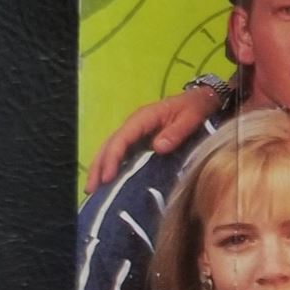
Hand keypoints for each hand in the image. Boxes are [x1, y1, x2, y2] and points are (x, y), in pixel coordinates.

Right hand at [84, 87, 225, 191]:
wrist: (199, 100)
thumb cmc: (195, 108)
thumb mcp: (191, 117)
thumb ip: (176, 132)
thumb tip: (157, 148)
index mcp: (143, 118)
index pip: (122, 138)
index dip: (113, 158)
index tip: (108, 177)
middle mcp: (134, 124)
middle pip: (110, 144)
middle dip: (98, 166)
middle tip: (90, 189)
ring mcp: (135, 132)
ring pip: (111, 149)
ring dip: (100, 167)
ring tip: (92, 189)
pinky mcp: (139, 140)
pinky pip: (121, 153)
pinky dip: (111, 165)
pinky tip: (107, 181)